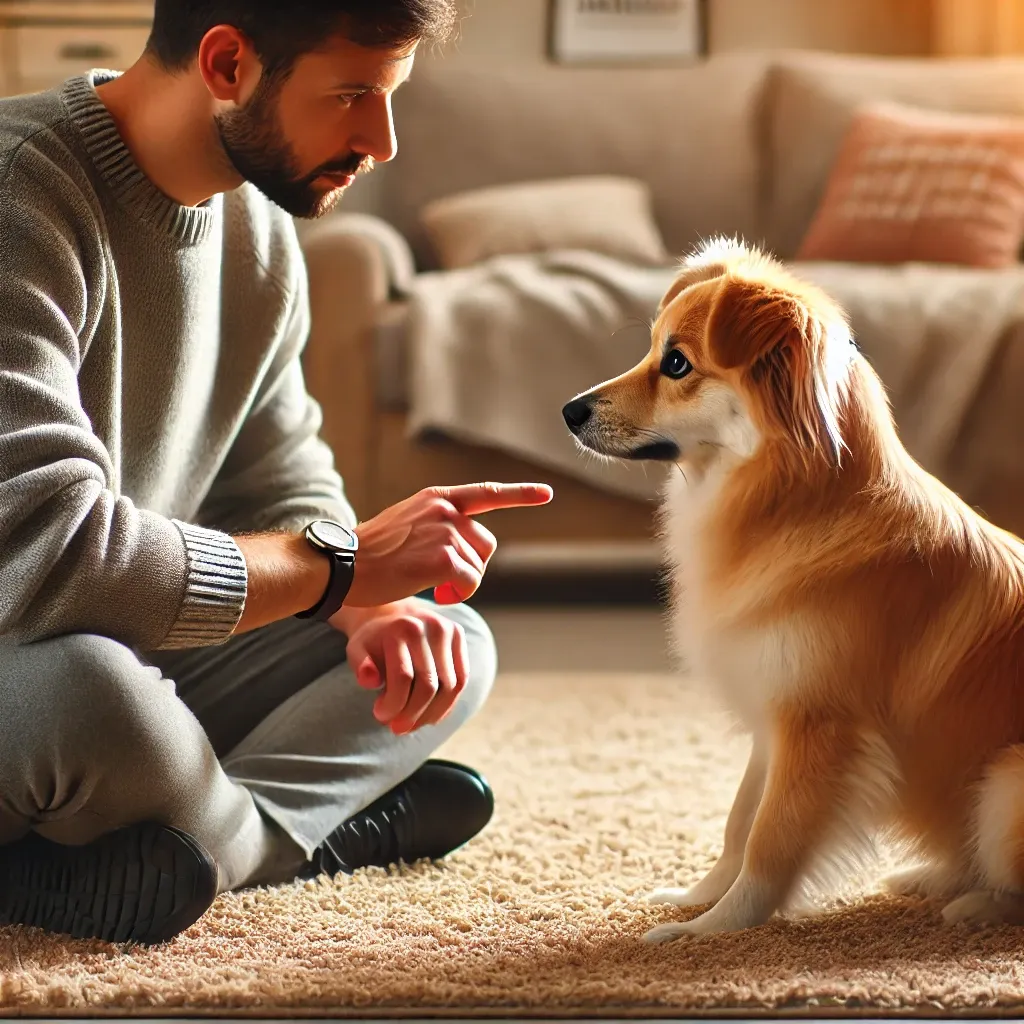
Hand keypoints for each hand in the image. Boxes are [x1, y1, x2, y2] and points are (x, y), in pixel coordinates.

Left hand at [340, 600, 468, 734]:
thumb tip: (369, 681)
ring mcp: (448, 629)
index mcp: (402, 628)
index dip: (393, 704)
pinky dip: (447, 704)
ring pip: (450, 686)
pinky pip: (461, 679)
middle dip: (413, 714)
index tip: (380, 717)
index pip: (403, 677)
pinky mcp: (459, 636)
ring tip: (414, 724)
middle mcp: (429, 627)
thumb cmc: (373, 640)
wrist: (392, 614)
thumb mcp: (357, 649)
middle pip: (429, 685)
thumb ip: (359, 665)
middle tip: (398, 728)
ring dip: (432, 714)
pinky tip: (430, 716)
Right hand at [347, 482, 551, 607]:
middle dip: (473, 567)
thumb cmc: (369, 555)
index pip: (486, 493)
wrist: (342, 566)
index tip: (546, 493)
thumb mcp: (406, 524)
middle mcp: (444, 509)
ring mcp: (445, 531)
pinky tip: (436, 595)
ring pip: (478, 566)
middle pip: (485, 543)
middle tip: (445, 584)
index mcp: (436, 499)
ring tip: (434, 589)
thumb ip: (437, 525)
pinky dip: (459, 594)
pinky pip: (470, 582)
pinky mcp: (443, 557)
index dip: (520, 494)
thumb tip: (464, 546)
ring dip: (462, 585)